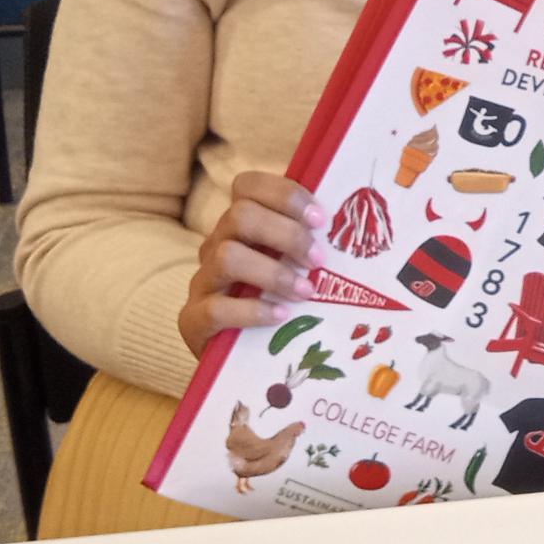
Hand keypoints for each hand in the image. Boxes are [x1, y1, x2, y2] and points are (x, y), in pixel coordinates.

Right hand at [178, 173, 330, 357]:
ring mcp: (202, 282)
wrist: (241, 357)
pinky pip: (216, 308)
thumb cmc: (277, 300)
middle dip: (286, 234)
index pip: (247, 186)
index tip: (320, 219)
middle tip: (318, 260)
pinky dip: (253, 310)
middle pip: (239, 215)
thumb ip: (309, 240)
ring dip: (273, 272)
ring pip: (226, 256)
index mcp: (239, 226)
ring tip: (306, 292)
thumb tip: (351, 219)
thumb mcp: (292, 265)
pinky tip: (281, 316)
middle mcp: (215, 246)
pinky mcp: (193, 319)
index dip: (284, 195)